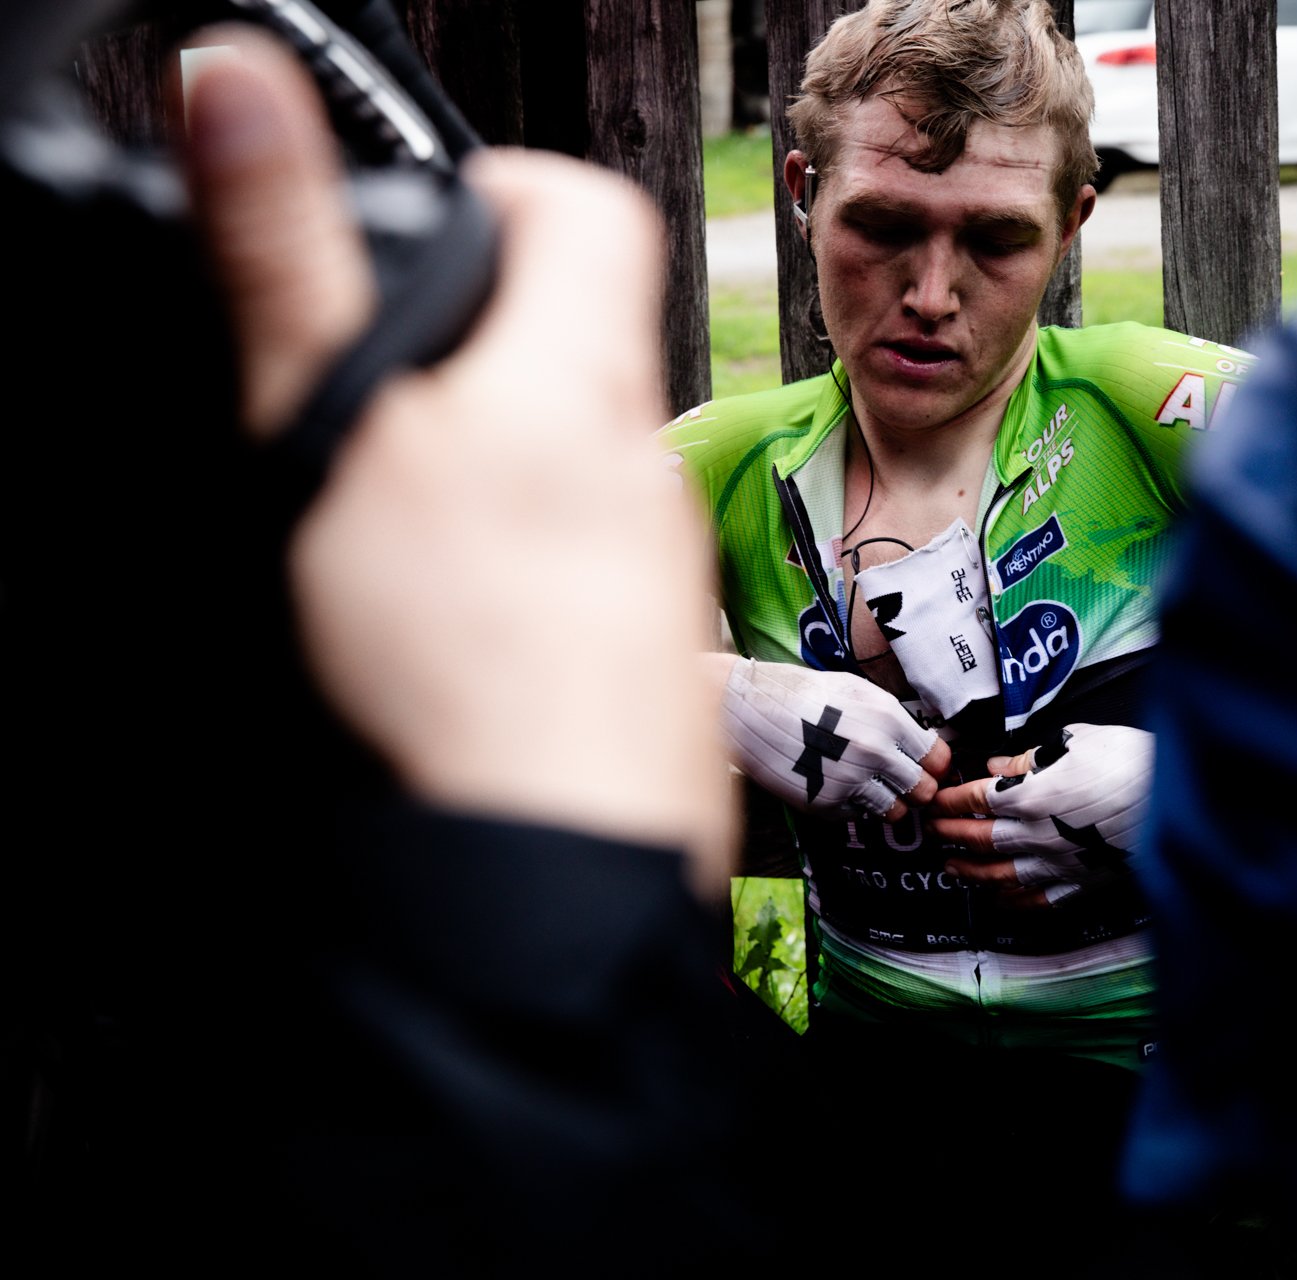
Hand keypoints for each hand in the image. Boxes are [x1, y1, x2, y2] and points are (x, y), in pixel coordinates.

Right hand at [182, 31, 731, 898]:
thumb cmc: (466, 648)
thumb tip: (243, 89)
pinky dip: (526, 563)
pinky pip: (589, 560)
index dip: (508, 189)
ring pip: (580, 456)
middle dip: (480, 345)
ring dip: (502, 460)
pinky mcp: (650, 641)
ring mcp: (658, 553)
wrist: (560, 843)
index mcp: (582, 372)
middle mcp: (644, 452)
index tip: (434, 230)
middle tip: (383, 395)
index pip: (591, 205)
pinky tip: (461, 618)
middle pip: (578, 337)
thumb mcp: (341, 431)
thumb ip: (293, 264)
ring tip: (406, 522)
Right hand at [719, 657, 951, 820]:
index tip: (925, 764)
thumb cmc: (804, 694)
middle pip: (922, 791)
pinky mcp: (825, 804)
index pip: (937, 758)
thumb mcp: (858, 691)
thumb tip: (923, 743)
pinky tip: (839, 785)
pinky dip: (855, 806)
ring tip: (870, 785)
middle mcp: (874, 753)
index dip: (934, 764)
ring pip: (895, 812)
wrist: (748, 708)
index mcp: (888, 719)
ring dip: (888, 802)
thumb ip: (894, 719)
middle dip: (915, 787)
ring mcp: (850, 781)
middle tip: (901, 780)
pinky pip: (859, 816)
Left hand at [930, 724, 1153, 907]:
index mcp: (1032, 795)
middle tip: (933, 833)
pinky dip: (1013, 902)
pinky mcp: (1082, 882)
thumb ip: (1028, 758)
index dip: (950, 800)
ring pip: (1000, 876)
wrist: (1177, 798)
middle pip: (980, 839)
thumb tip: (996, 766)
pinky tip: (999, 899)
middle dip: (950, 836)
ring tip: (953, 869)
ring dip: (971, 873)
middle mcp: (1038, 834)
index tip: (937, 800)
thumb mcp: (1075, 742)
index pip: (975, 799)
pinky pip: (1039, 900)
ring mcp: (1059, 864)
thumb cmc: (1128, 760)